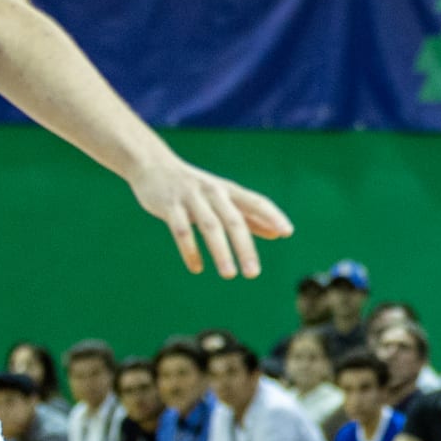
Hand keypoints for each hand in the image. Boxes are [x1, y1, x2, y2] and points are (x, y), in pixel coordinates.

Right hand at [128, 152, 291, 279]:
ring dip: (220, 251)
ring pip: (209, 226)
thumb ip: (249, 216)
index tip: (287, 232)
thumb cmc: (194, 187)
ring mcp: (191, 198)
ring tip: (229, 275)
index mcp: (229, 191)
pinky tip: (197, 268)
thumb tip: (277, 233)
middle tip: (253, 273)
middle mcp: (213, 192)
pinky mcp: (169, 205)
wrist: (153, 165)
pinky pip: (180, 230)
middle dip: (245, 247)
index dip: (272, 215)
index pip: (256, 202)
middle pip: (234, 220)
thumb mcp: (223, 197)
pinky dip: (190, 250)